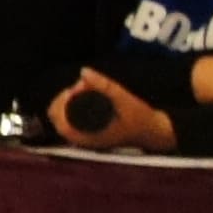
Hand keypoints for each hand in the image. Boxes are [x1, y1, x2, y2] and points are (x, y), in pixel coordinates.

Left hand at [49, 69, 180, 152]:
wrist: (155, 132)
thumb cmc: (141, 119)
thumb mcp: (124, 100)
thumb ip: (105, 85)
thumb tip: (84, 71)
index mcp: (86, 139)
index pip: (58, 121)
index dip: (60, 102)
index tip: (74, 89)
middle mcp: (83, 141)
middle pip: (57, 119)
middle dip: (64, 99)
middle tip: (81, 86)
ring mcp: (86, 138)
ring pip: (63, 119)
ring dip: (68, 102)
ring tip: (84, 89)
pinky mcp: (90, 134)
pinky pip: (71, 121)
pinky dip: (73, 108)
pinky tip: (82, 96)